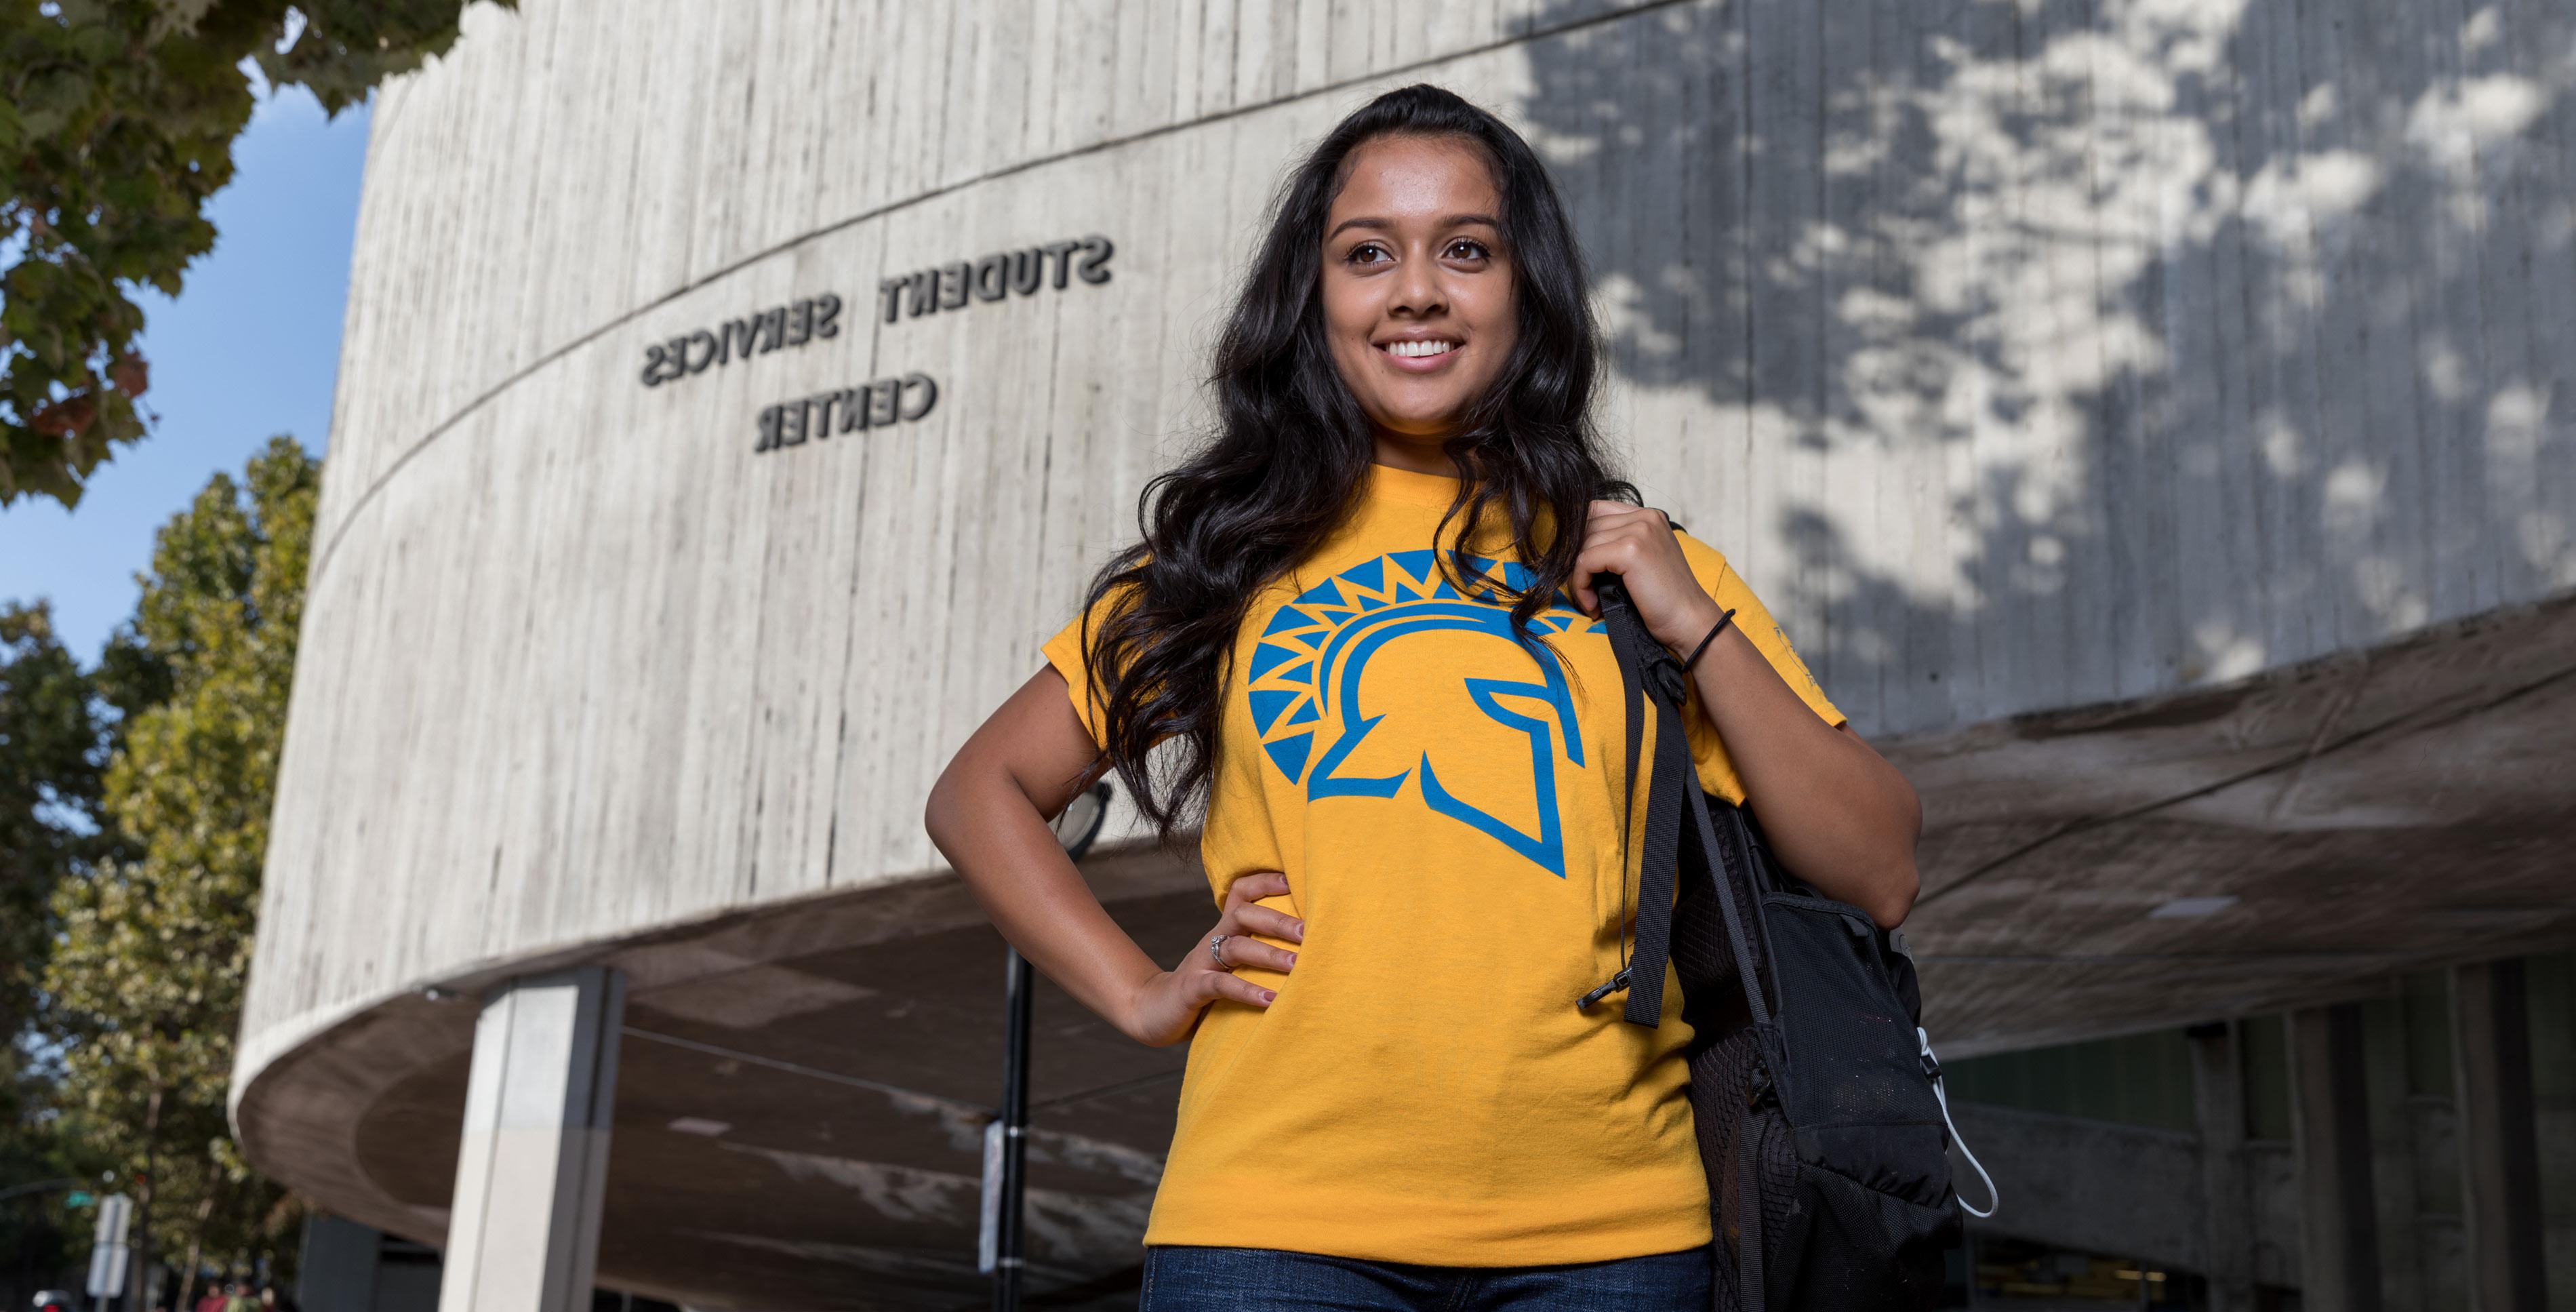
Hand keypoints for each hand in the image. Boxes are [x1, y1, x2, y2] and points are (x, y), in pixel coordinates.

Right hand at [1118, 870, 1301, 1046]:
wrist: (1153, 1010)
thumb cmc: (1204, 987)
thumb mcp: (1229, 964)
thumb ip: (1257, 952)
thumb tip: (1308, 948)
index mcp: (1224, 930)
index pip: (1242, 892)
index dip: (1266, 882)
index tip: (1296, 881)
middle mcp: (1213, 940)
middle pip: (1245, 915)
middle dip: (1279, 921)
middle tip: (1309, 932)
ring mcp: (1201, 963)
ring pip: (1236, 948)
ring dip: (1269, 954)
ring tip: (1297, 965)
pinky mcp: (1193, 989)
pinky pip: (1221, 985)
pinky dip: (1247, 991)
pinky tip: (1270, 1000)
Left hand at [1571, 501, 1723, 651]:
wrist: (1690, 621)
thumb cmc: (1664, 599)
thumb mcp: (1642, 561)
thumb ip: (1617, 544)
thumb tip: (1573, 545)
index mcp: (1648, 516)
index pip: (1594, 510)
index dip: (1580, 539)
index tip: (1581, 569)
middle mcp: (1644, 517)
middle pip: (1585, 526)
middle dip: (1576, 560)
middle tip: (1584, 589)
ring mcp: (1639, 531)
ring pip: (1582, 545)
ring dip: (1578, 578)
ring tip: (1592, 601)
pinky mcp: (1630, 551)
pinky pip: (1584, 562)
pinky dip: (1581, 586)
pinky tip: (1593, 605)